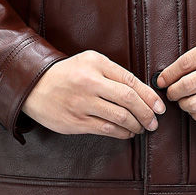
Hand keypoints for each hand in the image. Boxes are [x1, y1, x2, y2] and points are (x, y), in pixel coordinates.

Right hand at [21, 50, 165, 139]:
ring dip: (136, 125)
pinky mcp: (76, 122)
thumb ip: (113, 73)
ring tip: (142, 127)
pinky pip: (106, 130)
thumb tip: (142, 92)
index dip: (149, 96)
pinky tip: (128, 132)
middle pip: (128, 99)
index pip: (130, 81)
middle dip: (146, 112)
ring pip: (119, 117)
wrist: (35, 86)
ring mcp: (82, 104)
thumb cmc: (69, 73)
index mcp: (96, 63)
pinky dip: (122, 133)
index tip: (160, 106)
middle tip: (155, 121)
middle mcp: (90, 82)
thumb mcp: (90, 61)